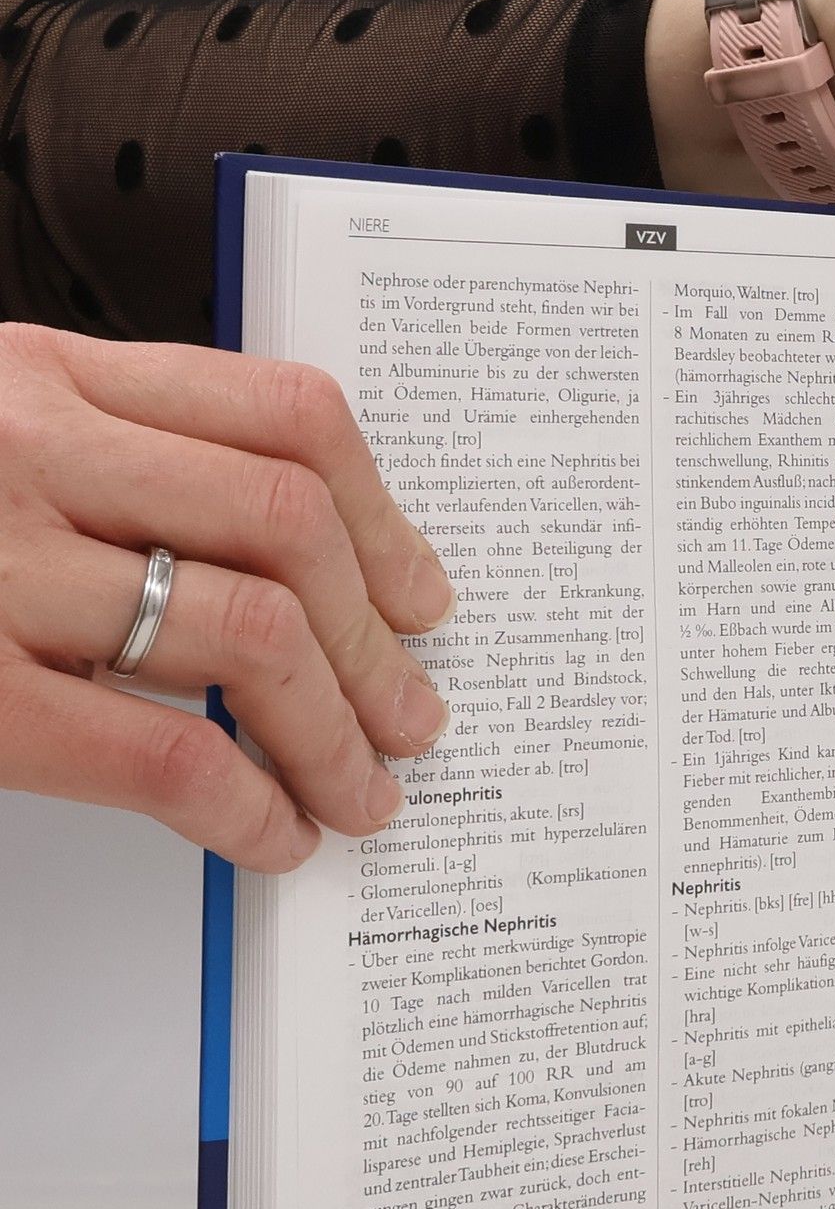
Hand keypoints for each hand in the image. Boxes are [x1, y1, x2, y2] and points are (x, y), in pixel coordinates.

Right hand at [0, 325, 454, 870]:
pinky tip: (271, 833)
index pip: (282, 416)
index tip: (420, 592)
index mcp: (43, 375)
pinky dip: (248, 805)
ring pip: (248, 631)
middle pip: (287, 528)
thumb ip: (107, 457)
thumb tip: (283, 560)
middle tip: (413, 715)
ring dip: (338, 730)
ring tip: (364, 787)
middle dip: (379, 644)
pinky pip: (163, 754)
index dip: (383, 517)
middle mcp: (24, 450)